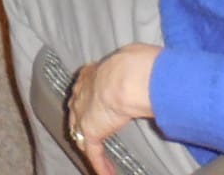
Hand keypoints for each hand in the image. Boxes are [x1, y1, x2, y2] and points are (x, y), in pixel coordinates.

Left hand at [67, 45, 159, 174]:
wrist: (126, 76)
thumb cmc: (133, 64)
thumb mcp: (131, 61)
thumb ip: (133, 69)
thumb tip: (147, 69)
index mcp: (90, 74)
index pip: (83, 90)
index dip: (87, 100)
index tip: (94, 106)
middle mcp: (80, 94)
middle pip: (76, 113)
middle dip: (81, 124)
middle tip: (90, 135)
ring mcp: (82, 114)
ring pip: (81, 136)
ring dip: (91, 149)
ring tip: (100, 160)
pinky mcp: (90, 132)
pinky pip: (93, 153)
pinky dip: (100, 166)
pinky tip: (108, 174)